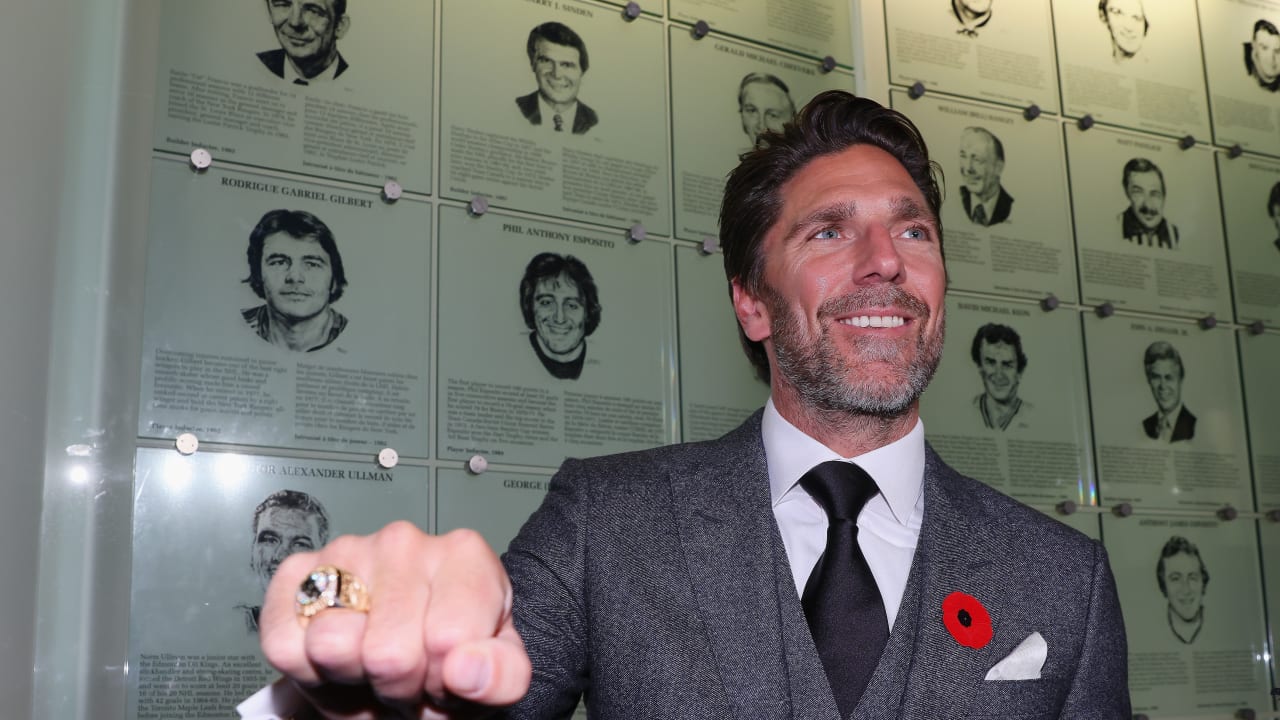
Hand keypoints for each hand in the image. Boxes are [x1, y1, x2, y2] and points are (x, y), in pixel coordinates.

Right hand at [259, 522, 532, 718]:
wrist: (403, 670)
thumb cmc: (452, 664)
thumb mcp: (495, 678)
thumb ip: (500, 676)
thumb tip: (466, 668)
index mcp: (464, 556)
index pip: (449, 639)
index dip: (445, 680)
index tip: (450, 674)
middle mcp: (403, 542)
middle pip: (390, 652)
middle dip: (400, 685)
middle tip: (410, 677)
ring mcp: (345, 551)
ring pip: (332, 645)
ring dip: (353, 678)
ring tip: (376, 668)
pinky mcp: (295, 576)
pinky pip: (286, 647)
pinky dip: (309, 671)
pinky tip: (341, 658)